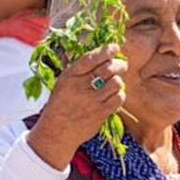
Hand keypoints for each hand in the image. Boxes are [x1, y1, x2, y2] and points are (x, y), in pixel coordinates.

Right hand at [27, 44, 126, 169]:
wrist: (56, 132)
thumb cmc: (61, 105)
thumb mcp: (63, 83)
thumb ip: (80, 71)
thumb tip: (102, 56)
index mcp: (70, 76)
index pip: (91, 58)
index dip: (106, 50)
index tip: (115, 47)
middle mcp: (81, 86)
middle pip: (108, 68)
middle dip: (119, 64)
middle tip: (122, 65)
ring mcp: (92, 101)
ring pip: (117, 82)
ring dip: (119, 81)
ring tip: (115, 83)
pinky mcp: (101, 113)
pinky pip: (119, 98)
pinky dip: (120, 95)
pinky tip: (115, 96)